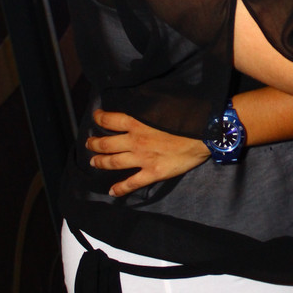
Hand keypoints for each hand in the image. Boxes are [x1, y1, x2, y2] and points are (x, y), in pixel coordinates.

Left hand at [87, 109, 209, 195]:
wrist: (203, 134)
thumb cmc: (186, 116)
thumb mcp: (164, 104)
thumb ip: (148, 106)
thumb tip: (142, 100)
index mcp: (137, 123)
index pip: (111, 120)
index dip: (100, 118)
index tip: (95, 117)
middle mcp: (135, 141)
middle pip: (107, 144)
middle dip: (95, 144)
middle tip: (89, 144)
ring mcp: (142, 159)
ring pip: (114, 162)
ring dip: (101, 162)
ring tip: (93, 162)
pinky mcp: (152, 173)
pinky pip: (132, 183)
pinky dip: (120, 188)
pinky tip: (112, 192)